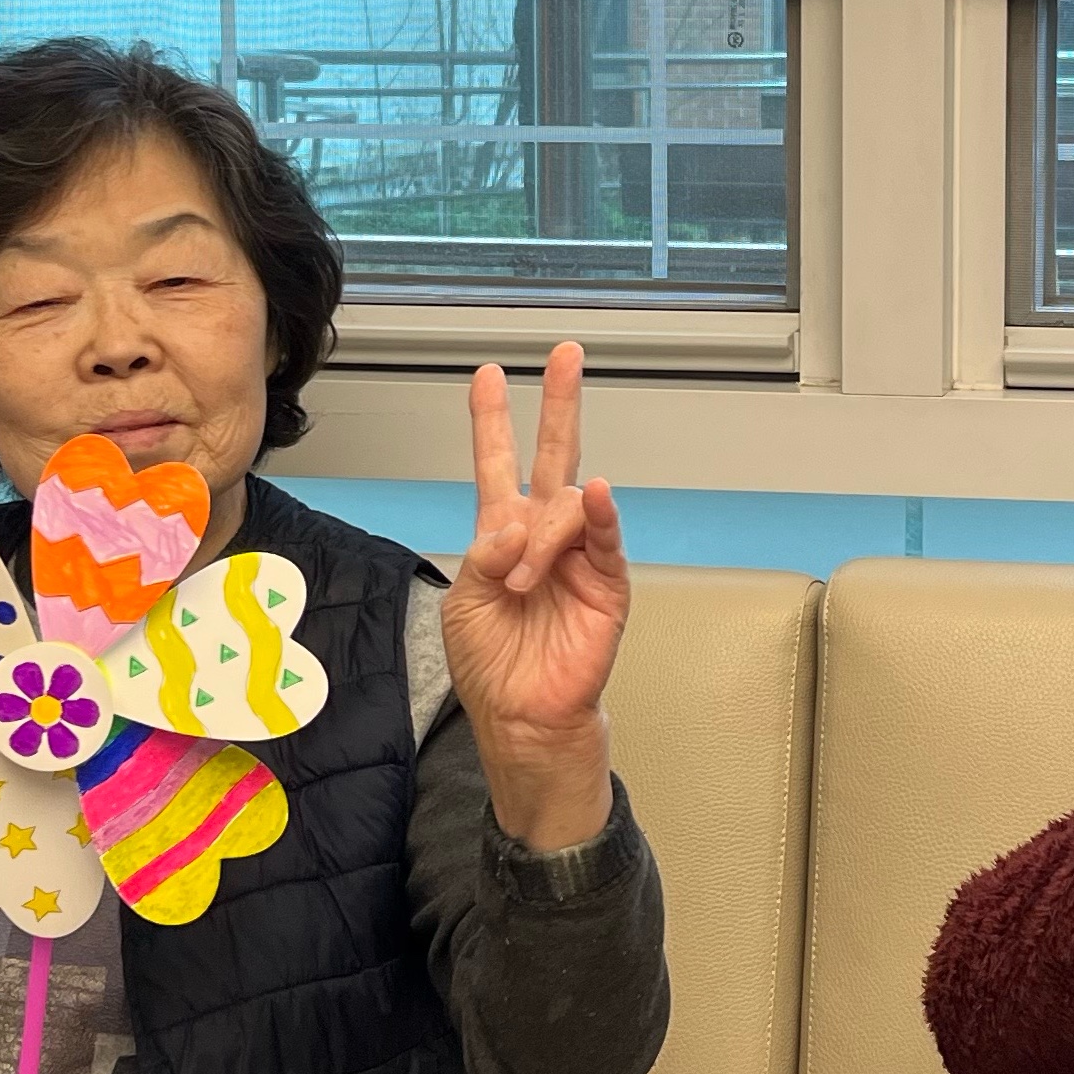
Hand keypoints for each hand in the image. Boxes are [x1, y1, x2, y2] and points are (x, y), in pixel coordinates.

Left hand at [445, 340, 629, 852]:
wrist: (524, 718)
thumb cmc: (492, 665)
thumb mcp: (466, 604)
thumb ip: (485, 557)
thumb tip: (517, 523)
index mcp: (501, 537)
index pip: (497, 465)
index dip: (490, 422)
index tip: (487, 376)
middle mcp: (542, 536)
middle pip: (554, 456)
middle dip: (559, 405)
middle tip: (565, 355)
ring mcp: (578, 556)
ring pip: (565, 509)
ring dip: (540, 537)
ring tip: (523, 583)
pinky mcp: (607, 583)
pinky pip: (604, 539)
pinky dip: (598, 515)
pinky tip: (594, 494)